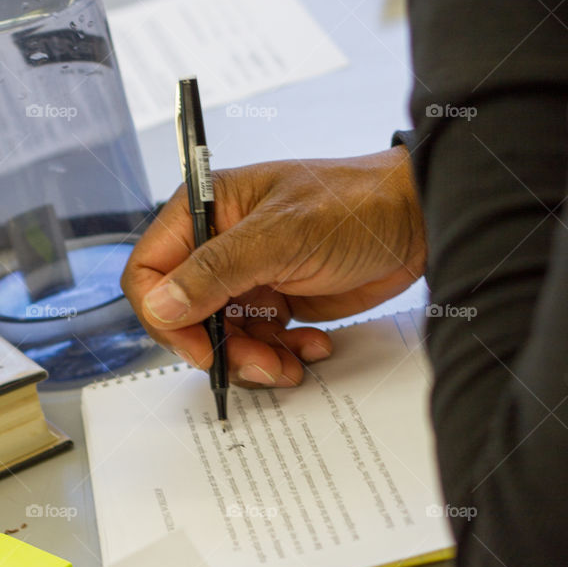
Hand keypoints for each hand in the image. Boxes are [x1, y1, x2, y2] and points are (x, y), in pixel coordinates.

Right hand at [121, 147, 424, 387]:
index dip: (164, 315)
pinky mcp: (278, 301)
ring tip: (290, 362)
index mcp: (205, 213)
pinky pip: (259, 343)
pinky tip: (312, 345)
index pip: (149, 272)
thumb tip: (161, 304)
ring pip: (223, 338)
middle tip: (258, 362)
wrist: (418, 221)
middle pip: (185, 316)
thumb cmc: (354, 204)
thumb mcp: (281, 236)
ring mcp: (248, 277)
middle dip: (219, 347)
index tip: (199, 344)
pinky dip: (282, 354)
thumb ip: (216, 271)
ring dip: (254, 359)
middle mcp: (219, 246)